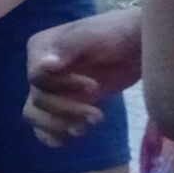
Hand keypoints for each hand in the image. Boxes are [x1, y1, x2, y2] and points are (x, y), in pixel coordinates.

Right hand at [24, 8, 142, 146]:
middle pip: (37, 100)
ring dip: (58, 125)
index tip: (94, 87)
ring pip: (35, 114)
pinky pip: (45, 125)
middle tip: (98, 116)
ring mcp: (52, 88)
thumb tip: (43, 66)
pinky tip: (69, 138)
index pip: (36, 78)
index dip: (62, 87)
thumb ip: (67, 48)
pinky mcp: (66, 103)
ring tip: (84, 128)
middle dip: (66, 110)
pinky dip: (52, 134)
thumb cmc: (116, 35)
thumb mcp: (92, 36)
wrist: (138, 46)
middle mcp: (40, 69)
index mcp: (40, 49)